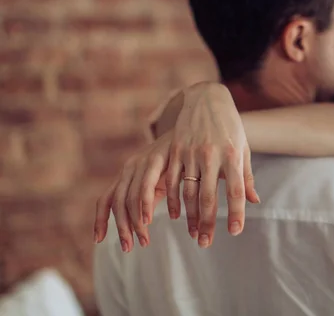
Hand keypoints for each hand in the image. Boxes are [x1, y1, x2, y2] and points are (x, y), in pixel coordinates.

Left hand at [94, 131, 172, 251]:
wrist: (191, 131)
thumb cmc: (176, 161)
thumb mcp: (159, 181)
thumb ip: (149, 197)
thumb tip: (142, 221)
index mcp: (127, 174)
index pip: (105, 200)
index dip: (100, 221)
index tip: (98, 240)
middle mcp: (129, 168)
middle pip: (116, 202)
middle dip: (121, 228)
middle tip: (129, 247)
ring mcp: (141, 163)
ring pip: (129, 198)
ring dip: (135, 223)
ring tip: (144, 240)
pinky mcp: (156, 160)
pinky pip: (145, 187)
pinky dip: (145, 206)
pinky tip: (149, 220)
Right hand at [166, 82, 258, 247]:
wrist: (208, 99)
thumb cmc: (231, 127)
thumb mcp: (243, 148)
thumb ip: (246, 176)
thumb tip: (255, 201)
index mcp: (233, 156)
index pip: (236, 191)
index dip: (236, 213)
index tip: (234, 231)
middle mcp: (212, 155)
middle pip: (210, 197)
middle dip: (207, 223)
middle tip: (205, 243)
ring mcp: (192, 152)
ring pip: (189, 192)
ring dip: (190, 217)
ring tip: (193, 234)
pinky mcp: (176, 150)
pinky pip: (172, 180)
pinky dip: (173, 200)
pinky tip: (176, 215)